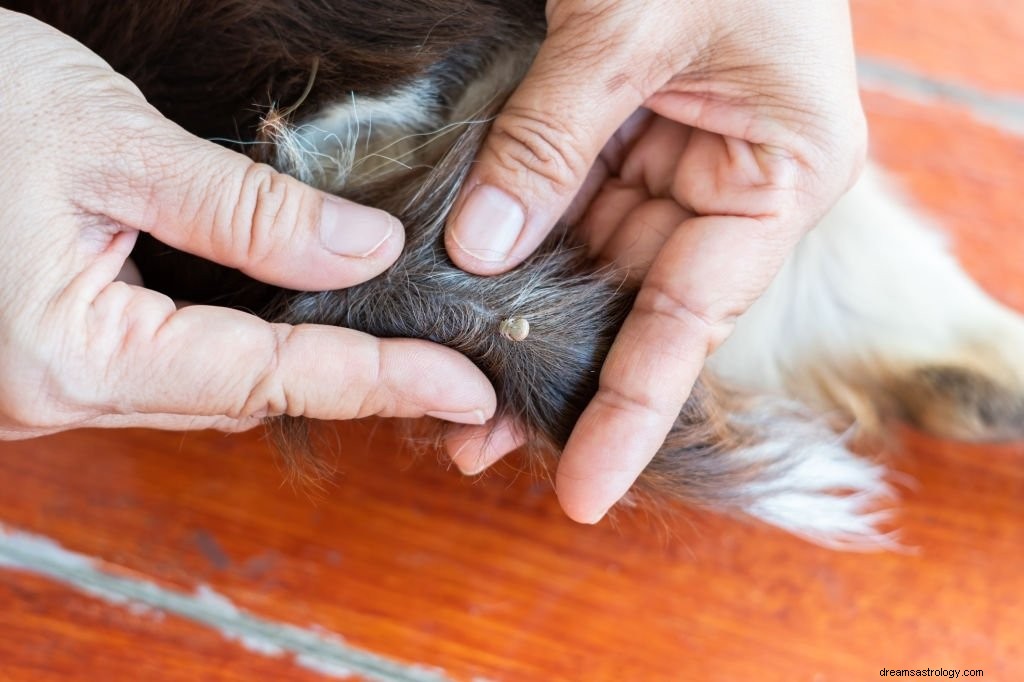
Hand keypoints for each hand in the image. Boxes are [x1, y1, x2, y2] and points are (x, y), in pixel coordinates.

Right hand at [0, 10, 494, 437]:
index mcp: (76, 355)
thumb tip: (364, 251)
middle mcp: (59, 395)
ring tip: (390, 345)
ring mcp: (45, 387)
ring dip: (296, 364)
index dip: (381, 381)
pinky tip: (281, 313)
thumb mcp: (107, 142)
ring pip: (206, 385)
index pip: (273, 377)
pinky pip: (165, 364)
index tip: (465, 384)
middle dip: (350, 379)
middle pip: (244, 394)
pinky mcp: (43, 359)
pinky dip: (234, 344)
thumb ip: (242, 211)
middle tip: (444, 364)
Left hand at [444, 0, 865, 521]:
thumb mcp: (629, 27)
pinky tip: (465, 289)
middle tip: (475, 441)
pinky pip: (563, 206)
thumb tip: (478, 250)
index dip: (630, 412)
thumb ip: (552, 141)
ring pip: (589, 264)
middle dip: (556, 372)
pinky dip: (514, 243)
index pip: (691, 324)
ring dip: (522, 317)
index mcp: (778, 177)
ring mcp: (671, 162)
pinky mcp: (620, 135)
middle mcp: (727, 186)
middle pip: (632, 307)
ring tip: (453, 388)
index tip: (580, 493)